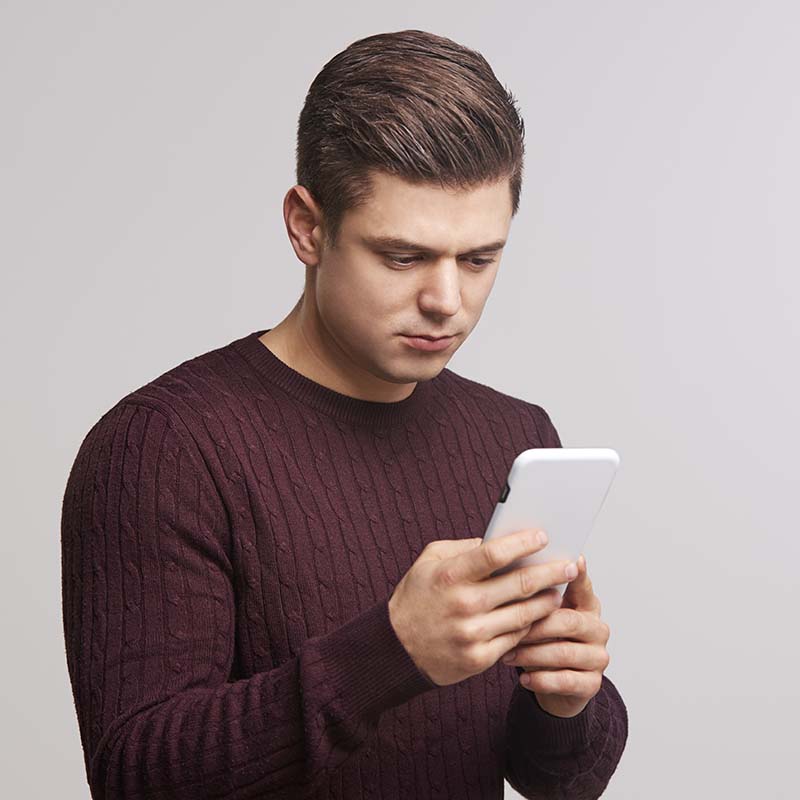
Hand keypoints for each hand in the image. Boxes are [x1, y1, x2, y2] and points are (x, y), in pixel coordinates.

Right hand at [388, 528, 578, 686]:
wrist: (396, 649)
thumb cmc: (415, 598)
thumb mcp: (429, 562)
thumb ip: (462, 547)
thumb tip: (499, 540)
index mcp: (450, 575)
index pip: (495, 554)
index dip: (523, 543)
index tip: (543, 537)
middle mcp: (463, 604)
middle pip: (520, 584)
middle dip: (551, 572)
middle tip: (570, 565)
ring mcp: (472, 634)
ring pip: (524, 614)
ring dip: (547, 600)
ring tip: (559, 589)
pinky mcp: (479, 658)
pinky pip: (516, 638)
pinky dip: (530, 625)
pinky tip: (539, 615)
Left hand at [501, 554, 610, 716]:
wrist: (552, 682)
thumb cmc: (541, 639)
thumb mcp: (538, 614)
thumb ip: (534, 594)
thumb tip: (509, 567)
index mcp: (586, 605)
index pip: (583, 586)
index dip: (579, 575)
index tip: (572, 560)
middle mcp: (597, 628)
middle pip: (569, 621)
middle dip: (536, 625)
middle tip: (507, 626)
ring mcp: (597, 656)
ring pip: (565, 652)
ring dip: (532, 654)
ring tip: (507, 654)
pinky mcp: (592, 683)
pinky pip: (566, 681)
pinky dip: (542, 679)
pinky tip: (524, 678)